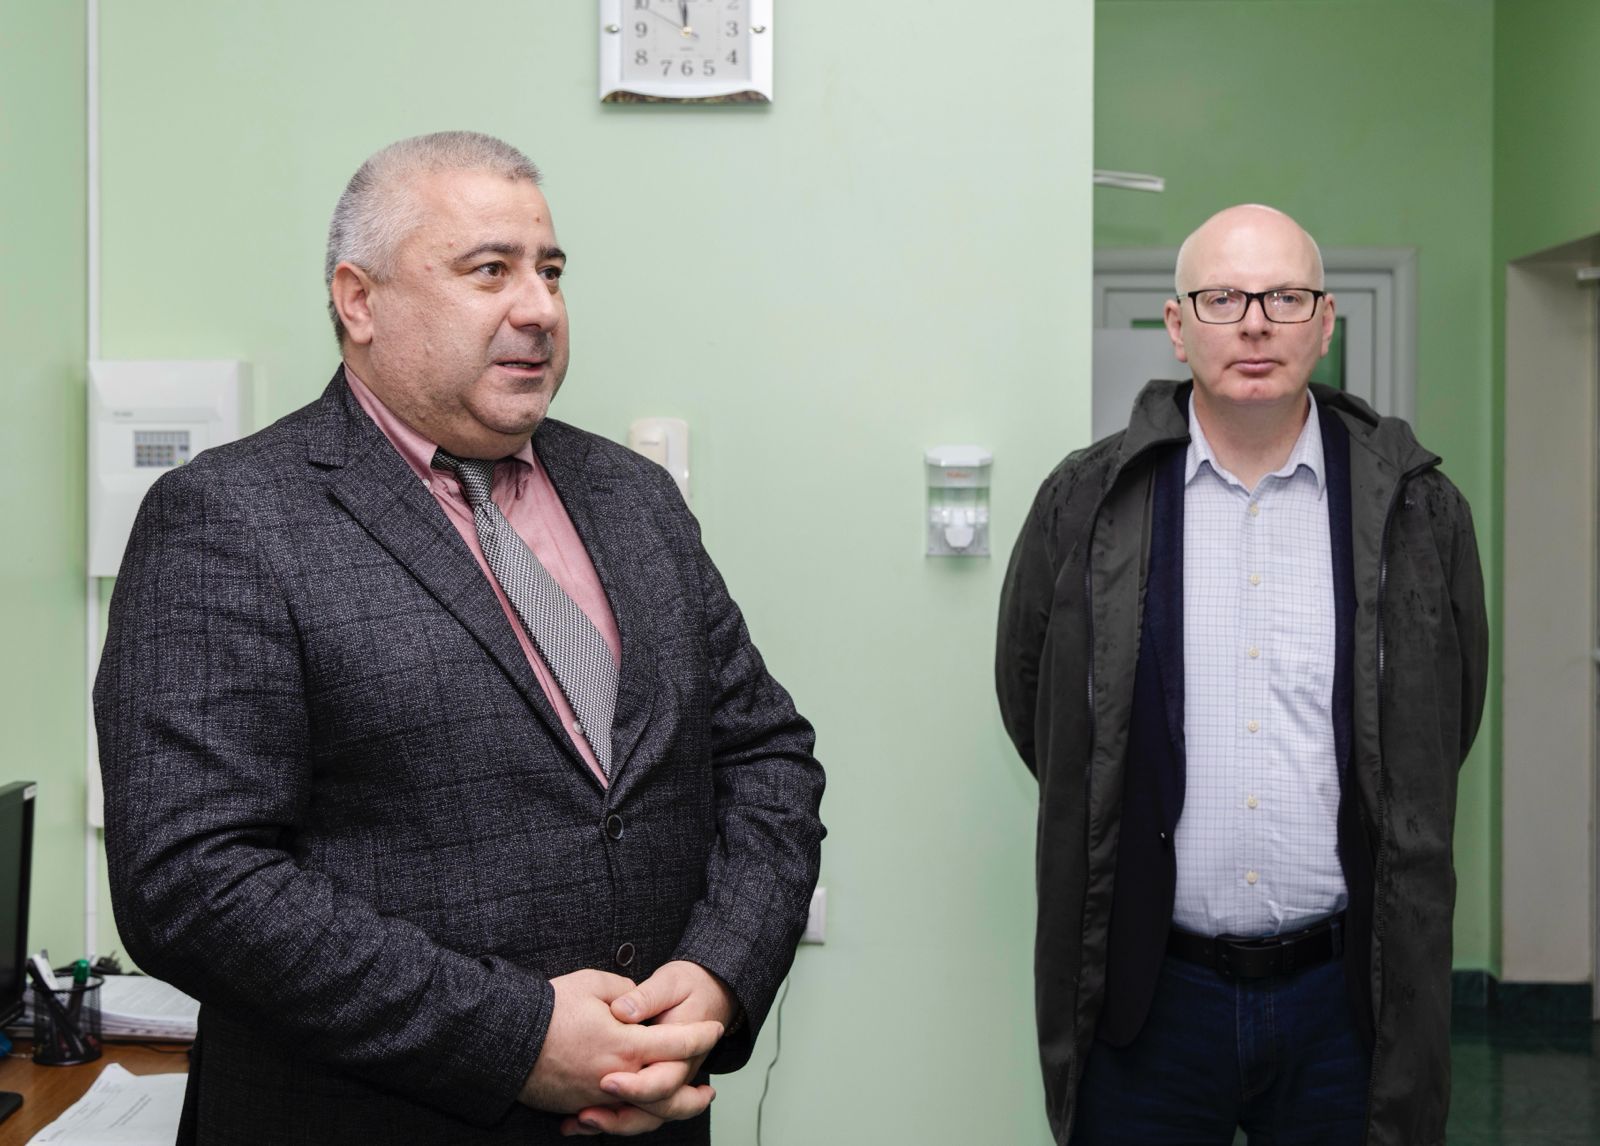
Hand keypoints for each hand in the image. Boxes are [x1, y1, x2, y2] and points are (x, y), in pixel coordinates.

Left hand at [560, 961, 739, 1136]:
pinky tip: (579, 1120)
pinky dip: (608, 1120)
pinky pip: (635, 1113)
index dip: (636, 1086)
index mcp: (685, 1052)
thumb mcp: (670, 983)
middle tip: (587, 1113)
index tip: (604, 1081)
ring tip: (580, 1120)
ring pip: (646, 1118)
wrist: (710, 992)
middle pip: (656, 1110)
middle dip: (621, 1116)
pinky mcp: (652, 1084)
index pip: (664, 1080)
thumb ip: (647, 998)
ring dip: (613, 1124)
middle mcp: (678, 1074)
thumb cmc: (689, 987)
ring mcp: (666, 1082)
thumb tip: (622, 1011)